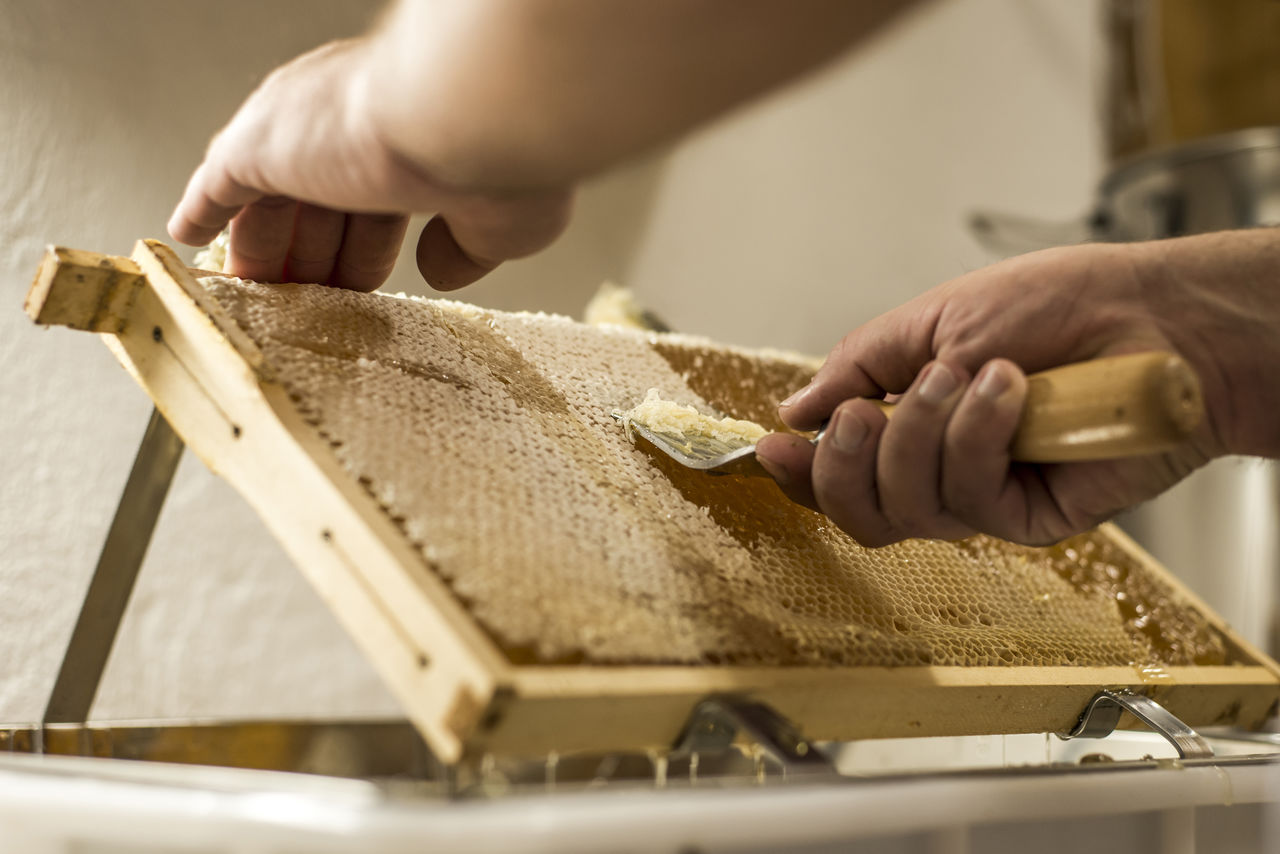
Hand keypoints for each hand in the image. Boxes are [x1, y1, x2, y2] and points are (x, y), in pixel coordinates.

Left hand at [168, 39, 571, 290]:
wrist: (466, 112)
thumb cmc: (499, 153)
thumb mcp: (499, 222)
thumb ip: (465, 247)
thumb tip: (440, 271)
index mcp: (414, 135)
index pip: (378, 201)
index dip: (367, 250)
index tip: (358, 285)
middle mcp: (356, 124)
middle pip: (320, 205)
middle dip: (313, 259)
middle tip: (308, 303)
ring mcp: (304, 132)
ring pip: (272, 202)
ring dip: (266, 253)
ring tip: (260, 298)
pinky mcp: (260, 144)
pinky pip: (218, 183)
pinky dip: (204, 209)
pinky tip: (192, 235)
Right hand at [755, 230, 1279, 546]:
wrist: (1152, 315)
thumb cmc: (1059, 304)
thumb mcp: (936, 317)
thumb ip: (860, 365)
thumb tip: (795, 409)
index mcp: (910, 423)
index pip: (838, 472)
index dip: (799, 470)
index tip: (772, 445)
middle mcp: (941, 469)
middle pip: (858, 513)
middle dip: (846, 463)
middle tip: (868, 411)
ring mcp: (984, 497)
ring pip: (905, 510)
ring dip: (922, 434)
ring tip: (966, 374)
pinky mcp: (1030, 517)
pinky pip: (968, 499)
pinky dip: (977, 435)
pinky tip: (1009, 390)